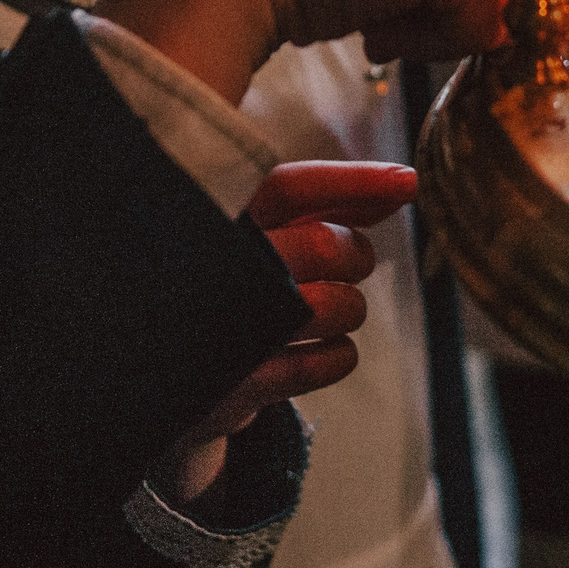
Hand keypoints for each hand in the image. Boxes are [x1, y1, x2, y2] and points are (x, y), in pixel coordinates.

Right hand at [158, 161, 416, 503]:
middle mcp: (210, 266)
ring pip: (331, 306)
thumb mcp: (266, 234)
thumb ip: (326, 206)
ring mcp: (217, 328)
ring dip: (349, 308)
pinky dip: (339, 356)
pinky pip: (320, 364)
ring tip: (329, 309)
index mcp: (212, 216)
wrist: (161, 381)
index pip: (288, 186)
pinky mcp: (228, 386)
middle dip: (354, 255)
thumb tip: (403, 184)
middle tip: (349, 264)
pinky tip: (323, 348)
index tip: (407, 183)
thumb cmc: (234, 286)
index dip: (351, 181)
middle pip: (323, 246)